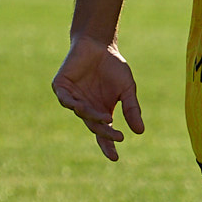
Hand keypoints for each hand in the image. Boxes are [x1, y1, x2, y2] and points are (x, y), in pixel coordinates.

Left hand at [52, 36, 143, 161]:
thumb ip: (131, 108)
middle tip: (116, 135)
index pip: (103, 133)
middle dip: (104, 131)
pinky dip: (72, 104)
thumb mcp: (126, 89)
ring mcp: (72, 98)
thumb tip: (140, 132)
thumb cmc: (113, 66)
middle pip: (93, 125)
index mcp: (100, 111)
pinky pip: (65, 99)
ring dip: (91, 116)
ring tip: (105, 118)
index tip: (114, 158)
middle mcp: (86, 108)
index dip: (108, 145)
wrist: (98, 44)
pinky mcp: (61, 87)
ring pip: (80, 113)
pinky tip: (81, 106)